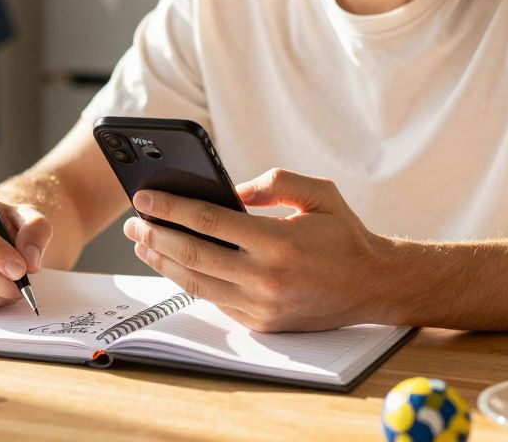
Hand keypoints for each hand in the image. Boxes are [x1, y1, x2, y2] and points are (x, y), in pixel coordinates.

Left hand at [123, 168, 383, 331]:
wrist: (374, 286)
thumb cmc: (345, 235)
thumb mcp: (318, 193)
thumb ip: (273, 183)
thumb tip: (229, 190)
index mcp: (278, 242)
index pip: (208, 221)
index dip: (170, 208)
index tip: (144, 196)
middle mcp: (266, 278)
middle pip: (193, 255)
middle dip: (155, 236)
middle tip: (133, 222)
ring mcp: (261, 306)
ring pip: (196, 283)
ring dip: (163, 261)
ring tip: (143, 243)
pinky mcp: (261, 323)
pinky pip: (214, 300)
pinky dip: (188, 280)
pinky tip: (172, 264)